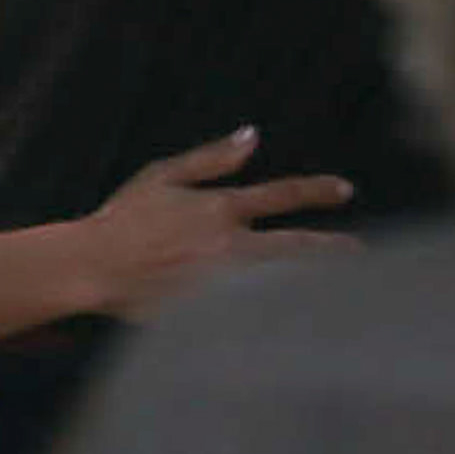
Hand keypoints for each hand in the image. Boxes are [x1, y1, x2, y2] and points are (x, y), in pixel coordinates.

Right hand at [76, 127, 354, 317]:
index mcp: (220, 209)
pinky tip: (298, 318)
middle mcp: (230, 247)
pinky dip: (278, 313)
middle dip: (331, 249)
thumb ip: (211, 157)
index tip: (344, 190)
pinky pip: (254, 314)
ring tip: (341, 286)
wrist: (95, 265)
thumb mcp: (163, 174)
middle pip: (294, 248)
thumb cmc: (125, 217)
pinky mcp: (212, 313)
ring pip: (282, 283)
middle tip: (359, 252)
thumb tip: (252, 136)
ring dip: (312, 282)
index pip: (281, 195)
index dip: (316, 191)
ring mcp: (224, 284)